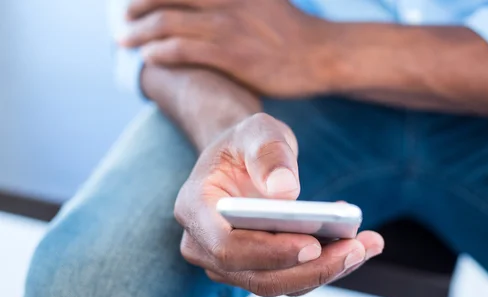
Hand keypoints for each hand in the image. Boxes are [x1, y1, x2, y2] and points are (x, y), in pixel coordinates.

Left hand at [119, 0, 337, 97]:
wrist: (320, 54)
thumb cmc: (290, 30)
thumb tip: (206, 4)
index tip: (132, 0)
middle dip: (135, 6)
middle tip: (123, 17)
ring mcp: (228, 26)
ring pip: (167, 23)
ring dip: (139, 32)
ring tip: (126, 40)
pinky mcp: (232, 55)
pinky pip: (183, 50)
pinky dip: (160, 52)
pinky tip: (149, 57)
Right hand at [174, 113, 383, 296]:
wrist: (243, 158)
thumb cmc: (246, 143)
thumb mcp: (257, 130)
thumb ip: (267, 153)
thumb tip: (285, 191)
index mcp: (195, 209)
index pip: (226, 246)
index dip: (268, 252)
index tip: (312, 244)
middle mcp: (204, 245)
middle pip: (257, 276)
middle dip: (310, 268)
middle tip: (356, 249)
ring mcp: (230, 263)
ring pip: (278, 283)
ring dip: (325, 270)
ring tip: (367, 245)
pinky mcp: (256, 269)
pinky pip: (291, 278)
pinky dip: (325, 266)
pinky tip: (357, 245)